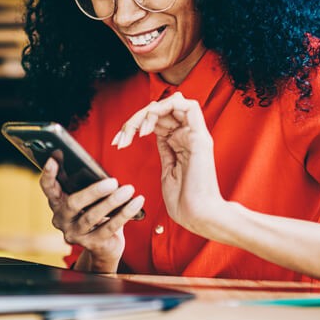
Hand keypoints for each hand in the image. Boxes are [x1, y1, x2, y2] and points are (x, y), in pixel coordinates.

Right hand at [39, 158, 144, 271]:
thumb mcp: (88, 198)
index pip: (48, 187)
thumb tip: (99, 169)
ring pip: (92, 216)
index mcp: (58, 202)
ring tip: (128, 190)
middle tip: (113, 181)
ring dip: (112, 202)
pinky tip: (136, 202)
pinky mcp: (92, 244)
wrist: (104, 246)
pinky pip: (110, 227)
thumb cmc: (96, 213)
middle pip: (73, 204)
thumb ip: (86, 184)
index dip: (49, 173)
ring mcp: (75, 234)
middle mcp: (62, 219)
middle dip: (93, 191)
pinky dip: (125, 213)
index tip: (55, 156)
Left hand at [113, 92, 223, 232]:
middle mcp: (190, 136)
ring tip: (135, 131)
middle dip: (136, 119)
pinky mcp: (200, 138)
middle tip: (123, 136)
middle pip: (162, 110)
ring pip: (173, 103)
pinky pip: (188, 107)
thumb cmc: (185, 202)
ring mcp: (196, 135)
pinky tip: (149, 126)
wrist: (199, 216)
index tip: (119, 141)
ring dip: (148, 112)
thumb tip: (156, 134)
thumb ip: (165, 150)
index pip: (159, 120)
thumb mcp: (168, 170)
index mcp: (182, 143)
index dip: (137, 124)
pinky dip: (164, 109)